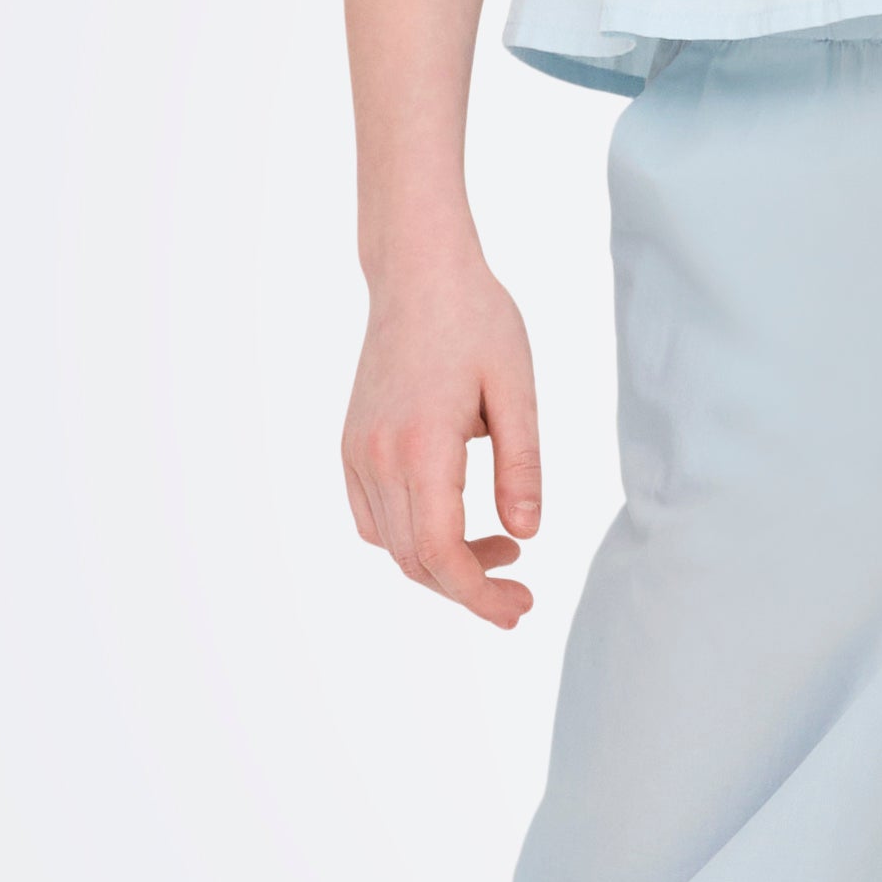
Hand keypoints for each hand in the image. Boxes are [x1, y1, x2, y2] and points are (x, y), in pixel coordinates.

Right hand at [341, 259, 542, 627]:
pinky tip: (454, 522)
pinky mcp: (352, 445)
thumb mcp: (517, 390)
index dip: (479, 595)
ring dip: (442, 565)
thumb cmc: (476, 320)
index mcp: (422, 445)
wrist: (418, 273)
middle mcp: (378, 455)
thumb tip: (529, 535)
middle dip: (468, 589)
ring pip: (392, 545)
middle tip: (522, 592)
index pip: (441, 552)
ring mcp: (357, 451)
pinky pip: (372, 517)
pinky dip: (411, 538)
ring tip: (502, 550)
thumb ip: (522, 466)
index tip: (518, 609)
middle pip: (415, 560)